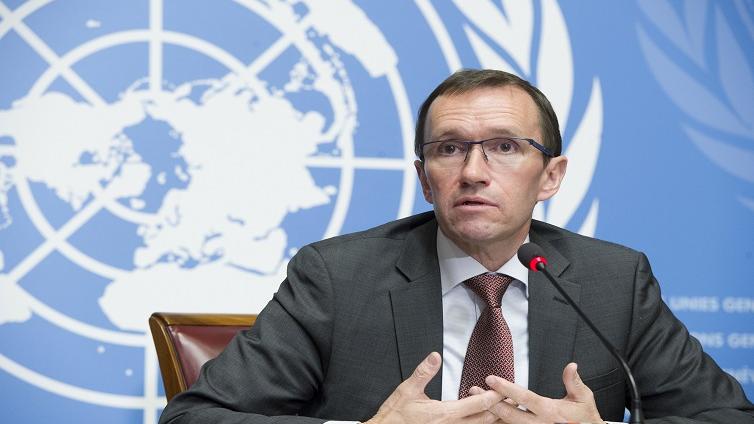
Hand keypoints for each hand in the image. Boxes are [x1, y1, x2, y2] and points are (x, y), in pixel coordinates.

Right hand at [365, 352, 502, 423]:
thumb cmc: (396, 415)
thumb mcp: (407, 389)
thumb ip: (424, 372)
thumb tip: (435, 356)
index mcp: (445, 413)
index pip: (478, 404)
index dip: (494, 396)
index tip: (505, 388)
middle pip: (485, 419)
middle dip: (500, 408)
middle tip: (511, 398)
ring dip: (492, 418)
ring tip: (503, 409)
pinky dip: (478, 423)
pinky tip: (482, 418)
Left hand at [479, 363, 603, 423]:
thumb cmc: (586, 417)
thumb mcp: (583, 398)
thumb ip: (573, 382)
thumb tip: (571, 366)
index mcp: (551, 412)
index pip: (525, 399)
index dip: (507, 389)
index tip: (491, 379)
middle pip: (509, 414)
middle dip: (490, 401)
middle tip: (474, 390)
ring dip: (491, 412)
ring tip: (476, 401)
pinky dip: (499, 422)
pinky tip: (488, 414)